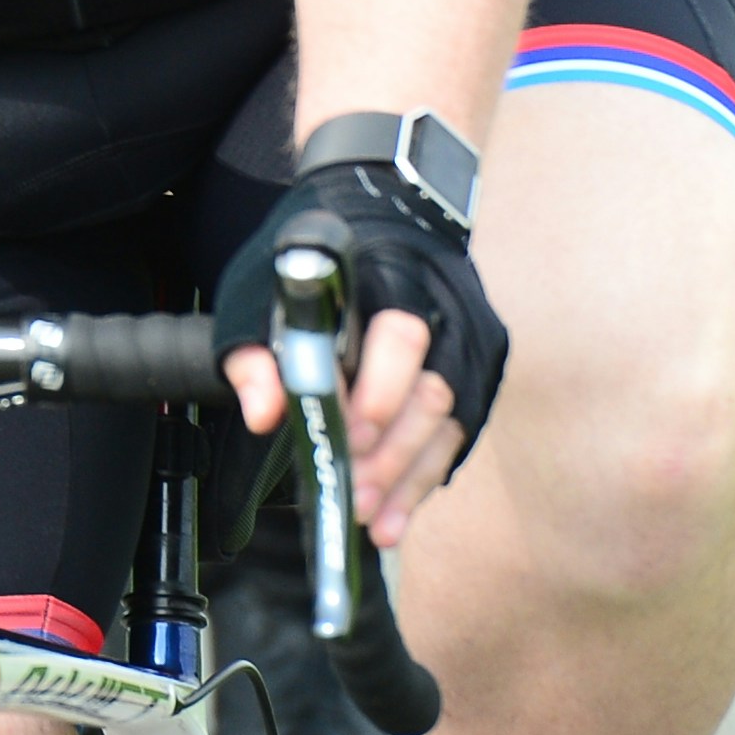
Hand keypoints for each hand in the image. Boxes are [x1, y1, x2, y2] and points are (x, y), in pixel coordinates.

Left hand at [212, 160, 509, 548]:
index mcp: (393, 279)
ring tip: (369, 520)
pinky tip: (395, 519)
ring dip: (406, 478)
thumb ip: (259, 351)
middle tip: (353, 494)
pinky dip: (421, 482)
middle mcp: (445, 313)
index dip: (377, 391)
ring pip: (448, 425)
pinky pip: (454, 439)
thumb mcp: (265, 290)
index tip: (344, 434)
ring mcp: (467, 347)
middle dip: (390, 453)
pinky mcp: (475, 377)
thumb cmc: (314, 264)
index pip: (401, 337)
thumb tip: (265, 416)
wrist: (376, 214)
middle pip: (431, 393)